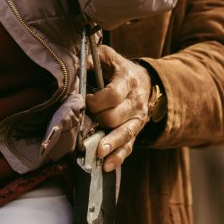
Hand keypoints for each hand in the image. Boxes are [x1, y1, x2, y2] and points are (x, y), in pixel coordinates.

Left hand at [85, 44, 151, 171]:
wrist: (145, 80)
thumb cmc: (119, 68)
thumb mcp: (108, 57)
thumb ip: (94, 59)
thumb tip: (78, 67)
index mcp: (128, 80)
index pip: (113, 95)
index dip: (96, 101)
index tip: (85, 100)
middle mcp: (136, 101)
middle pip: (116, 117)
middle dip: (97, 120)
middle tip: (85, 120)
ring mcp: (137, 118)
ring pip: (125, 134)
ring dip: (110, 144)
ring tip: (97, 153)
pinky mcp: (136, 131)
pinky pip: (129, 147)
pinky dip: (118, 157)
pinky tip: (106, 166)